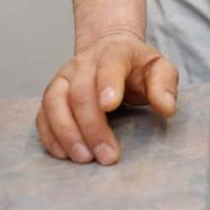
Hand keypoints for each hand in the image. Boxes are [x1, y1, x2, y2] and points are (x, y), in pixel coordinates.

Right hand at [36, 29, 177, 165]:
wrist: (109, 51)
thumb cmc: (136, 66)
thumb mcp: (159, 68)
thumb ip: (164, 84)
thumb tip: (166, 108)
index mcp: (114, 53)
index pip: (109, 64)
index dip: (107, 84)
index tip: (111, 106)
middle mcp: (83, 64)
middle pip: (80, 92)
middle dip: (92, 126)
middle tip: (107, 155)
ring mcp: (63, 78)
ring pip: (54, 103)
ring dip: (67, 133)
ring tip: (84, 158)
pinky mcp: (52, 95)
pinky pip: (42, 115)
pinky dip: (50, 136)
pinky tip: (64, 154)